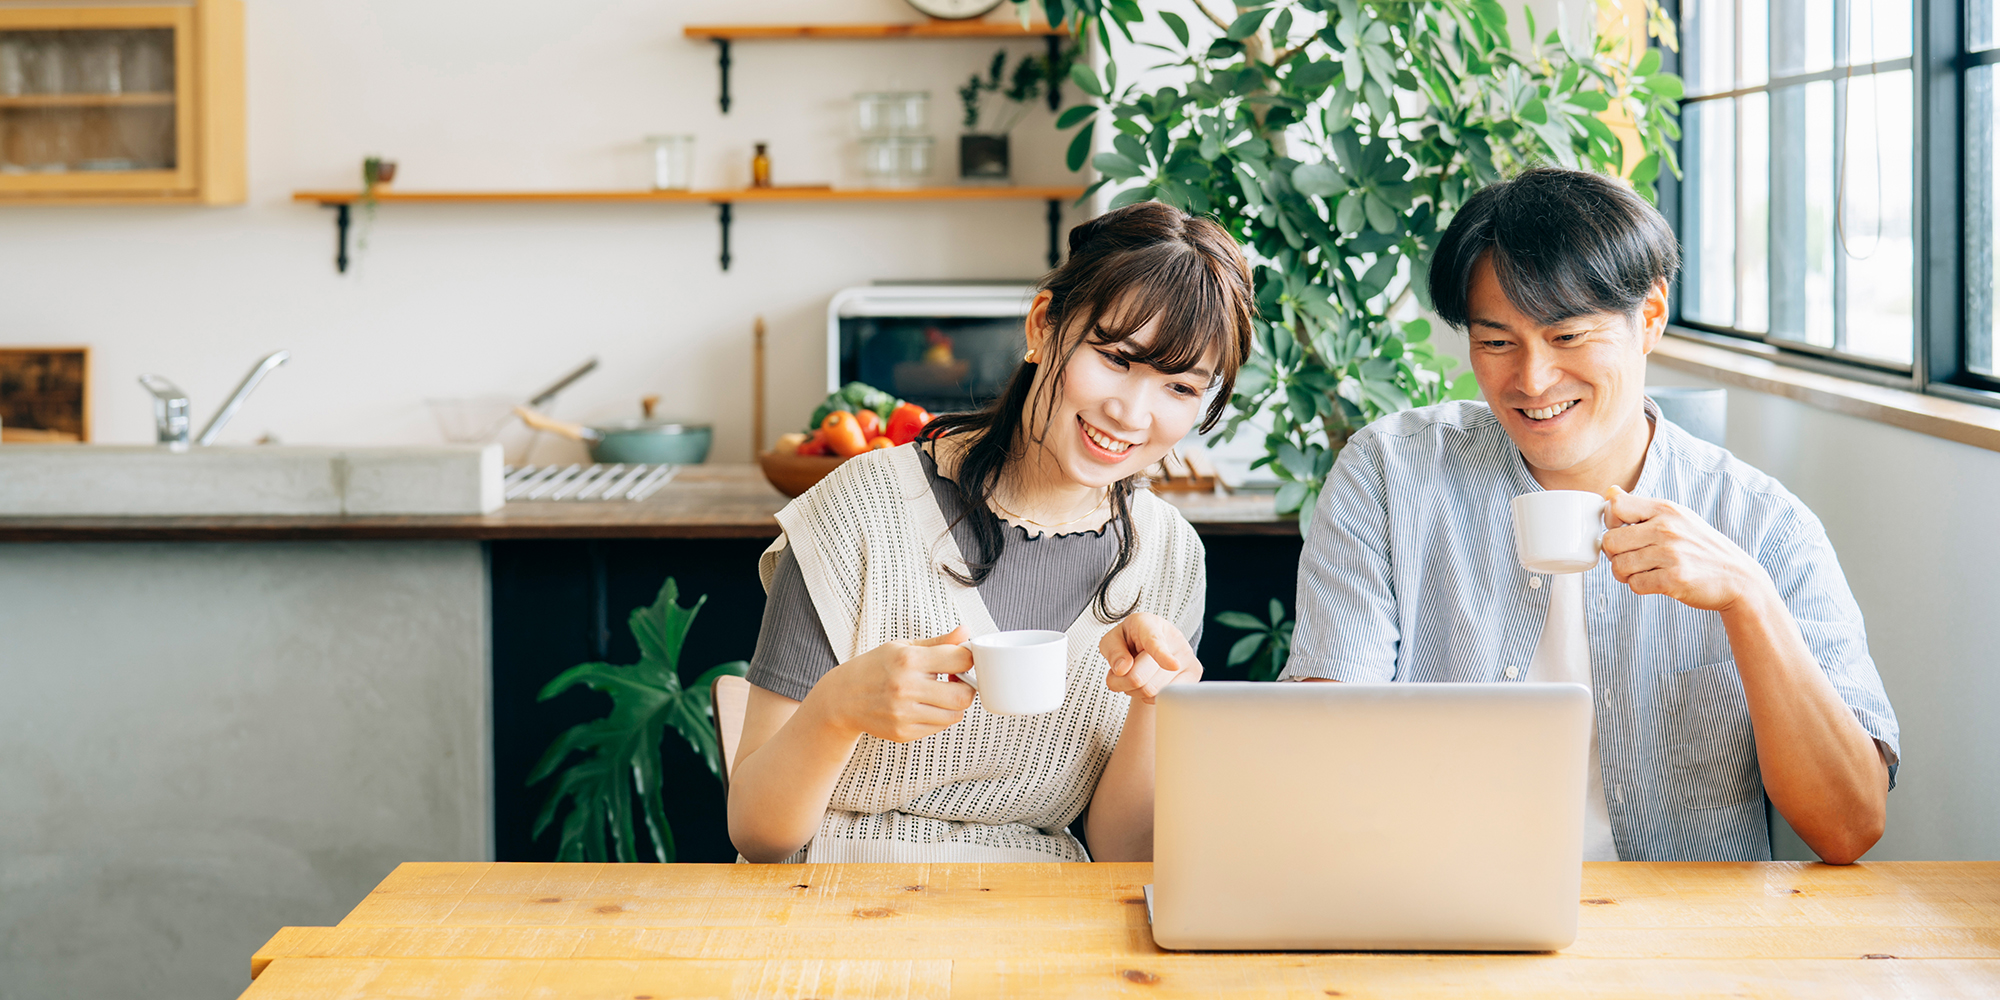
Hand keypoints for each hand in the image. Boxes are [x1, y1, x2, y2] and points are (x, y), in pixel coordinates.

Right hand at [812, 626, 974, 742]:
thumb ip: (938, 643)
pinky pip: (938, 727)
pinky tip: (924, 705)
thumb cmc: (874, 668)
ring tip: (938, 693)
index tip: (961, 660)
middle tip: (955, 681)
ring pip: (954, 715)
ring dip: (953, 704)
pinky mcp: (903, 732)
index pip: (960, 660)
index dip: (967, 659)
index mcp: (908, 660)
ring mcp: (904, 714)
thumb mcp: (902, 647)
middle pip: (963, 695)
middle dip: (966, 687)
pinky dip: (938, 717)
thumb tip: (966, 631)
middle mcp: (906, 688)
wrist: (842, 698)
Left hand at [1100, 612, 1201, 704]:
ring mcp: (1188, 656)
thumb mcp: (1112, 640)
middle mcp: (1174, 638)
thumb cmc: (1130, 641)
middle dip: (1122, 681)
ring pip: (1152, 692)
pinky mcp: (1194, 674)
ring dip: (1134, 691)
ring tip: (1135, 675)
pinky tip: (1149, 682)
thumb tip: (1123, 669)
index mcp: (1149, 624)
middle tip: (1119, 674)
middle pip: (1140, 677)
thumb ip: (1113, 651)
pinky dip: (1149, 697)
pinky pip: (1164, 698)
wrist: (1151, 646)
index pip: (1154, 642)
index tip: (1173, 665)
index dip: (1162, 655)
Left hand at [1601, 486, 1771, 612]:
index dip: (1611, 521)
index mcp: (1666, 509)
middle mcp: (1667, 529)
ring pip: (1618, 566)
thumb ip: (1641, 507)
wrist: (1737, 578)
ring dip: (1625, 573)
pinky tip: (1653, 581)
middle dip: (1614, 554)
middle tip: (1629, 557)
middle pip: (1610, 541)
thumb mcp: (1677, 517)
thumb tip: (1609, 491)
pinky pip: (1635, 584)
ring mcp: (1671, 555)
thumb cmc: (1701, 547)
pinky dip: (1639, 586)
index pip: (1616, 506)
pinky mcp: (1673, 580)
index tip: (1622, 530)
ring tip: (1641, 571)